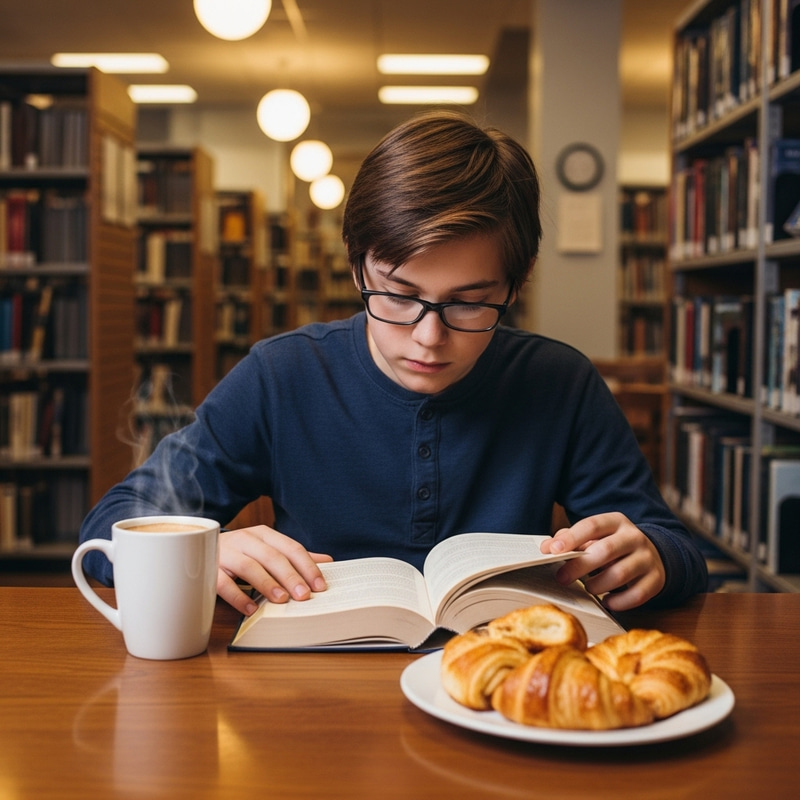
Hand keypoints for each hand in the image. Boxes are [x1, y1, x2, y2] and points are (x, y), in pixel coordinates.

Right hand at [217, 525, 332, 615]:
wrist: (194, 547)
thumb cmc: (240, 554)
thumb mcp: (266, 551)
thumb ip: (294, 557)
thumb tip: (328, 562)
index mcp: (263, 534)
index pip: (291, 548)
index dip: (307, 566)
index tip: (320, 586)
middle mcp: (245, 539)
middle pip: (272, 557)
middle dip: (290, 577)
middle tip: (304, 595)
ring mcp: (226, 553)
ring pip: (249, 567)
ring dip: (267, 584)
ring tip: (281, 600)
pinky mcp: (208, 569)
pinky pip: (222, 582)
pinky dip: (237, 596)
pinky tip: (250, 609)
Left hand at [539, 512, 665, 610]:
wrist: (651, 554)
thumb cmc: (612, 546)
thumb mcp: (595, 536)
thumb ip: (570, 539)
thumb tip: (547, 548)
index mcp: (616, 521)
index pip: (592, 525)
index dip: (571, 538)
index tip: (553, 550)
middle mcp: (634, 537)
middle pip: (605, 550)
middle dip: (580, 566)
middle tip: (562, 577)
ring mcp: (647, 558)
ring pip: (620, 574)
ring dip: (597, 585)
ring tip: (588, 588)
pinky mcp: (656, 579)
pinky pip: (636, 595)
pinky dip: (618, 602)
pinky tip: (607, 601)